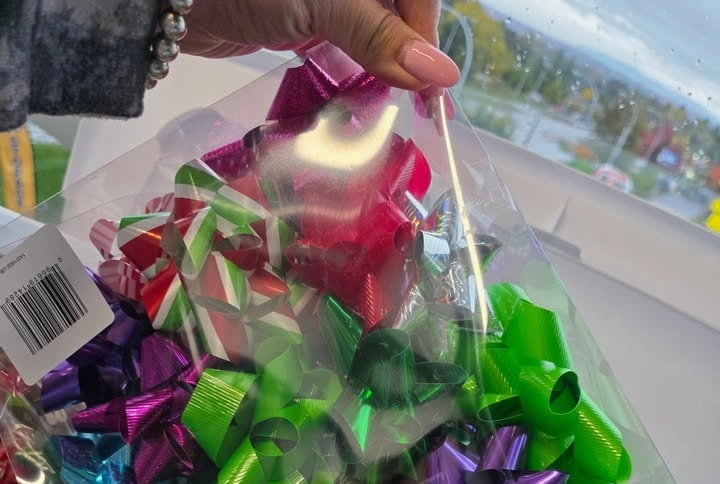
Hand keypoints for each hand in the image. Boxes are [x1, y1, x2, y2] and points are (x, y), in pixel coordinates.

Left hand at [183, 0, 459, 89]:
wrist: (169, 2)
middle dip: (408, 52)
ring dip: (385, 65)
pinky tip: (362, 96)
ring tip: (393, 104)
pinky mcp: (306, 18)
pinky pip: (347, 44)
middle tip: (415, 101)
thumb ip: (379, 34)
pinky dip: (355, 70)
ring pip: (375, 30)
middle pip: (399, 9)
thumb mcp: (320, 3)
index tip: (427, 81)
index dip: (425, 30)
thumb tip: (439, 75)